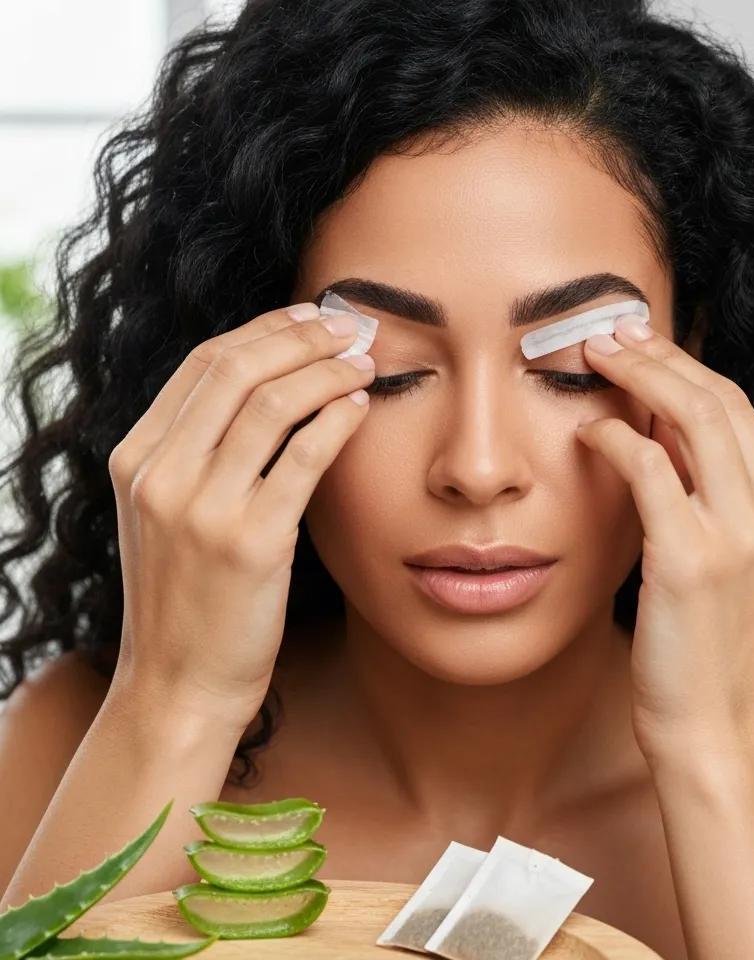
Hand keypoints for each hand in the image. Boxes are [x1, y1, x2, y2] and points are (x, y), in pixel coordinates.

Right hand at [106, 304, 374, 731]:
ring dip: (329, 371)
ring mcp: (201, 509)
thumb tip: (269, 385)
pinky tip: (362, 406)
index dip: (266, 329)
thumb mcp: (169, 515)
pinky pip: (304, 456)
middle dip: (304, 336)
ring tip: (366, 362)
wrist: (180, 685)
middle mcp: (160, 474)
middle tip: (353, 327)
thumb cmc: (189, 598)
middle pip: (239, 369)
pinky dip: (339, 419)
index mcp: (136, 459)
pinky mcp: (250, 542)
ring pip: (273, 404)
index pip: (205, 364)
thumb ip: (199, 453)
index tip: (312, 316)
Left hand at [575, 316, 753, 767]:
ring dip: (638, 376)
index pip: (738, 410)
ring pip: (692, 417)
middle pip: (718, 399)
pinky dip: (617, 437)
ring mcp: (742, 534)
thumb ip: (710, 497)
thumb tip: (657, 432)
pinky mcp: (694, 558)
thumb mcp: (733, 563)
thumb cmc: (712, 649)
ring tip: (594, 357)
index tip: (643, 343)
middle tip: (609, 332)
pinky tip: (590, 431)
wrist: (718, 732)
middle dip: (659, 354)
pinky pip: (651, 469)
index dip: (685, 366)